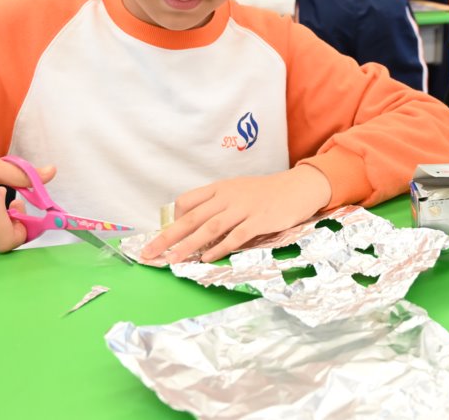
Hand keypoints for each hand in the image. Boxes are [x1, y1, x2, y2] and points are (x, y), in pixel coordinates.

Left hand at [141, 165, 331, 263]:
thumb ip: (219, 204)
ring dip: (189, 246)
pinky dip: (220, 248)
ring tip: (173, 260)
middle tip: (149, 253)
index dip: (174, 218)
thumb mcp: (239, 191)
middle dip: (168, 237)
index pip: (187, 200)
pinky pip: (235, 236)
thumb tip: (198, 226)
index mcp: (221, 188)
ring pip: (210, 228)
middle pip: (191, 217)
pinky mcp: (259, 220)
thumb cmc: (267, 193)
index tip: (168, 235)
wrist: (298, 187)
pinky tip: (207, 259)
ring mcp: (244, 208)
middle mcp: (228, 196)